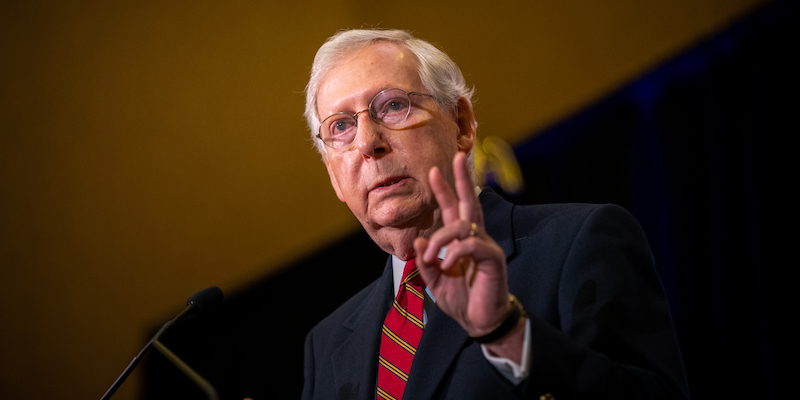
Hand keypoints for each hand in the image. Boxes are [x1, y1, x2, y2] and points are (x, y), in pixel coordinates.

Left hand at [413, 152, 511, 336]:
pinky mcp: (492, 258)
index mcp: (461, 241)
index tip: (433, 171)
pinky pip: (471, 244)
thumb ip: (426, 262)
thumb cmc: (461, 299)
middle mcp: (475, 238)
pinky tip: (448, 265)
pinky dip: (455, 252)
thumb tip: (418, 241)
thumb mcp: (435, 281)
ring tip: (434, 257)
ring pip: (462, 225)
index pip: (453, 209)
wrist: (480, 321)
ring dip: (441, 238)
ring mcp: (485, 246)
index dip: (445, 190)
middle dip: (463, 179)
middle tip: (458, 156)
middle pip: (469, 202)